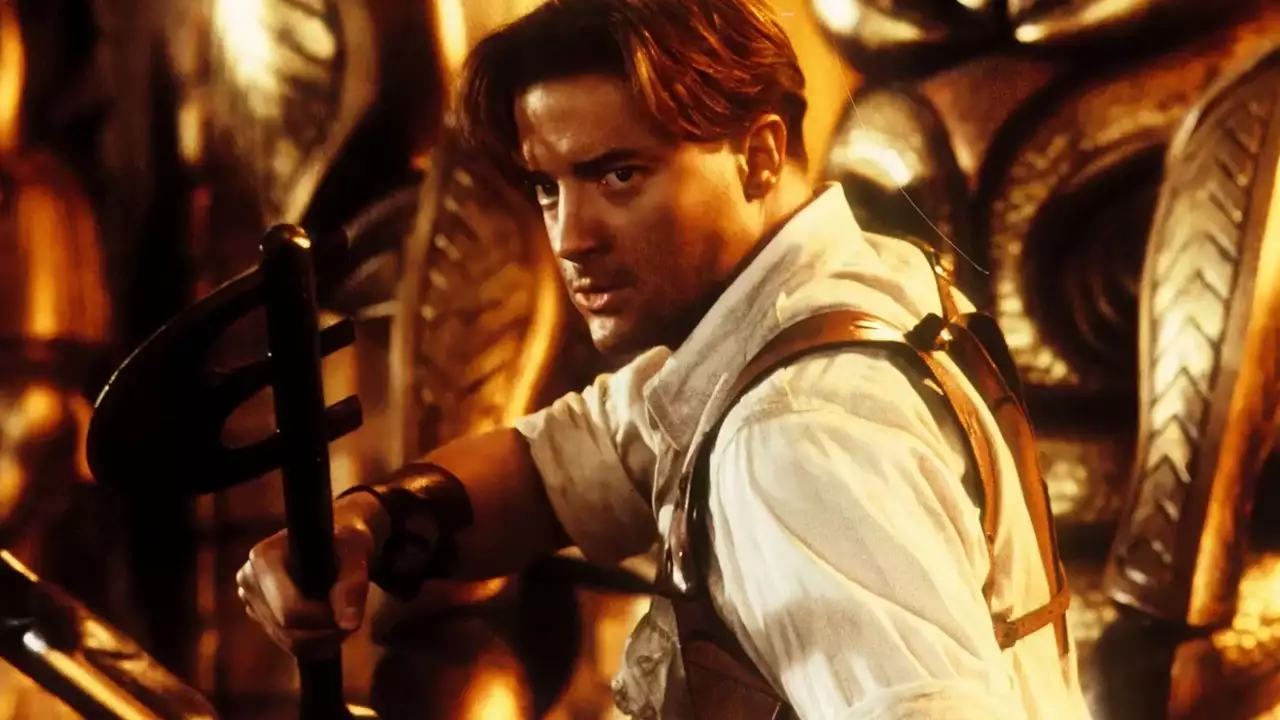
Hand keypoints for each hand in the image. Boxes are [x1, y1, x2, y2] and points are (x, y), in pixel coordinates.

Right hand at [235, 492, 385, 657]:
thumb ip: (354, 584)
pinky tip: (329, 624)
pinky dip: (314, 643)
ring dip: (322, 639)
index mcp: (263, 557)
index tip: (347, 608)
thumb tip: (348, 624)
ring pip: (289, 641)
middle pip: (287, 628)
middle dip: (324, 630)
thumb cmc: (344, 544)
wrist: (336, 546)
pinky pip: (288, 645)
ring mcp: (250, 599)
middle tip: (351, 615)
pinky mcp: (259, 616)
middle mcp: (248, 579)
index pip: (289, 609)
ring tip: (343, 617)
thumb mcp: (356, 554)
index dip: (322, 617)